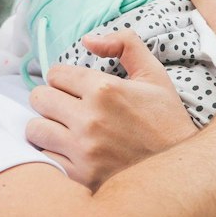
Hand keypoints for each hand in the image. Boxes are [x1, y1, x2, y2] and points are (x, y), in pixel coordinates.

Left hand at [26, 30, 195, 190]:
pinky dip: (52, 154)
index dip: (63, 79)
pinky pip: (45, 159)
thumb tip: (88, 40)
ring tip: (63, 130)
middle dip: (51, 100)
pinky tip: (68, 152)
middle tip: (67, 108)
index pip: (55, 74)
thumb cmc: (166, 121)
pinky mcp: (81, 176)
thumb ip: (125, 44)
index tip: (73, 88)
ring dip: (46, 127)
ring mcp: (83, 150)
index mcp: (105, 89)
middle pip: (39, 98)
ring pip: (35, 129)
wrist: (180, 169)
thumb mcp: (154, 75)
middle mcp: (90, 119)